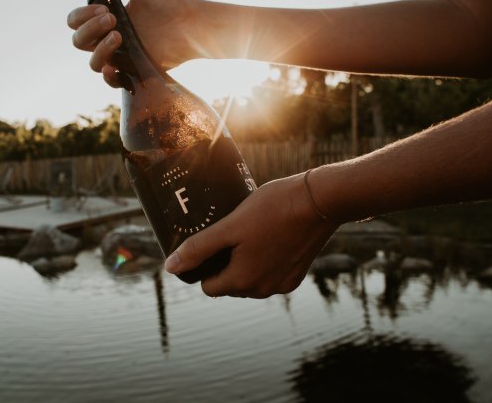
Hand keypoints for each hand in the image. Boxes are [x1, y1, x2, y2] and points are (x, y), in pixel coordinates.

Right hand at [67, 0, 200, 87]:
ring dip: (99, 48)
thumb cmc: (168, 2)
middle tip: (111, 19)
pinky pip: (113, 82)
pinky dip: (108, 76)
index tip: (104, 8)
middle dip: (89, 28)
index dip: (83, 15)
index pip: (77, 21)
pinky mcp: (134, 71)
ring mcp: (121, 56)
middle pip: (79, 41)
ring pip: (93, 63)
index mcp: (106, 18)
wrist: (192, 23)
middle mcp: (109, 38)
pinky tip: (112, 66)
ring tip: (119, 36)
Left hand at [164, 171, 339, 297]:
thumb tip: (171, 267)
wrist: (320, 201)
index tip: (209, 242)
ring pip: (251, 279)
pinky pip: (271, 273)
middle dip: (225, 262)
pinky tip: (269, 234)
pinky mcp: (297, 275)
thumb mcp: (230, 226)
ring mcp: (282, 284)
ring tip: (248, 231)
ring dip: (245, 261)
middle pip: (230, 284)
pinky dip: (265, 259)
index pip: (209, 287)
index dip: (205, 265)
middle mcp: (263, 290)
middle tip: (229, 232)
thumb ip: (199, 247)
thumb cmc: (273, 208)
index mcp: (243, 281)